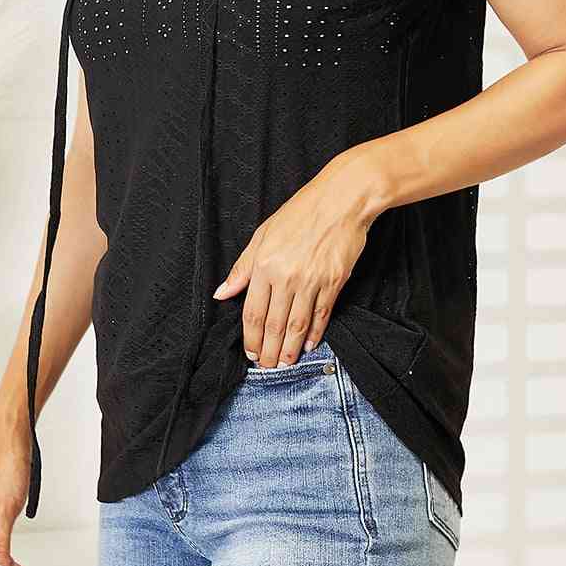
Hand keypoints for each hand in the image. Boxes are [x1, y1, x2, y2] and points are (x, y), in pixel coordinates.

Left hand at [212, 151, 377, 367]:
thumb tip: (222, 292)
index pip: (253, 312)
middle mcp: (287, 276)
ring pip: (297, 325)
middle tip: (267, 366)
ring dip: (290, 349)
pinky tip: (307, 345)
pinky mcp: (334, 282)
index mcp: (265, 264)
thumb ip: (242, 267)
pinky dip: (314, 333)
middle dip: (269, 351)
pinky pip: (321, 314)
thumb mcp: (263, 233)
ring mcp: (312, 281)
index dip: (251, 338)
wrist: (343, 199)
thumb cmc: (302, 212)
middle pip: (274, 324)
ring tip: (285, 363)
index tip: (251, 352)